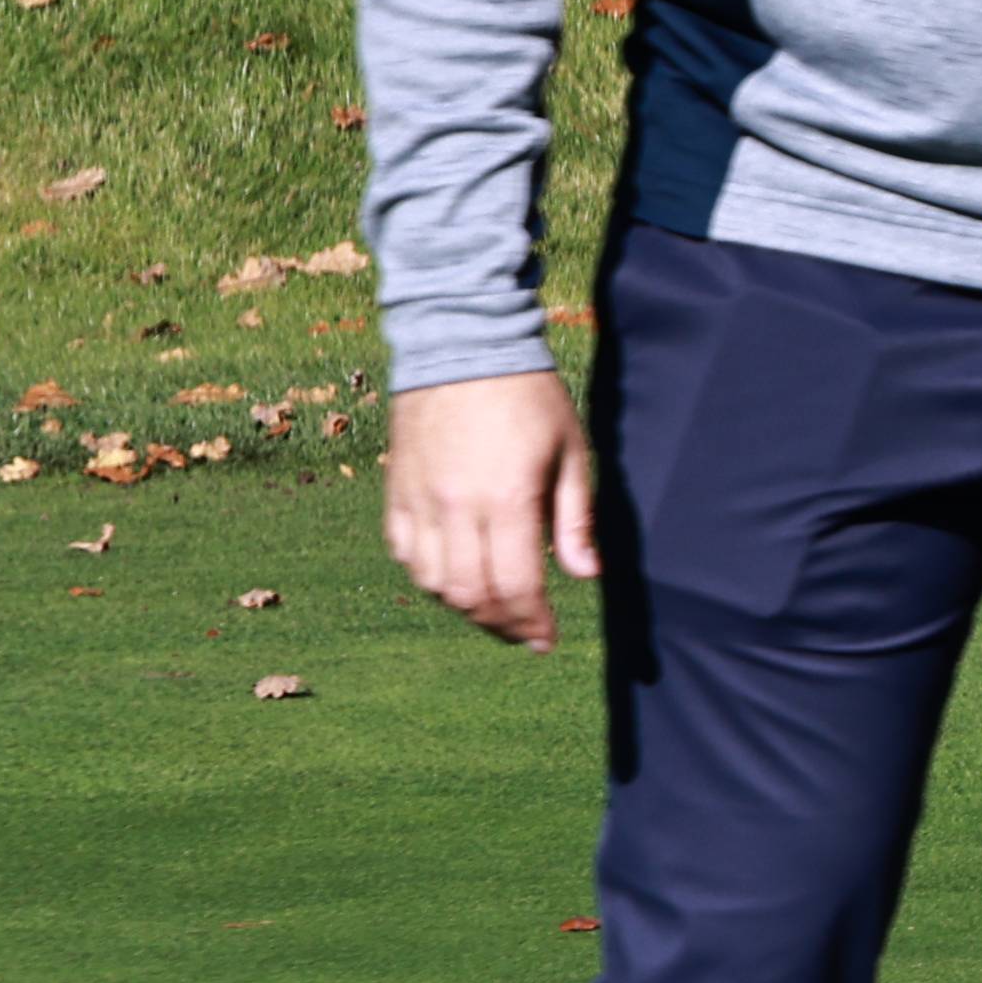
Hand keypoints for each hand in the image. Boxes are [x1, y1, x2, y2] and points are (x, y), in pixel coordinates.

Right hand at [385, 369, 599, 649]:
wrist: (462, 343)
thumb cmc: (528, 395)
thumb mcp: (570, 451)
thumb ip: (575, 519)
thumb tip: (585, 576)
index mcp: (506, 498)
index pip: (515, 586)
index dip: (532, 623)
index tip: (548, 639)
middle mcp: (455, 507)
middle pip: (471, 595)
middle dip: (501, 625)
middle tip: (525, 633)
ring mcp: (418, 500)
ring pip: (432, 582)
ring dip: (464, 607)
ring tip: (495, 611)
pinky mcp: (395, 490)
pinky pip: (403, 553)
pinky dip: (428, 578)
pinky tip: (454, 578)